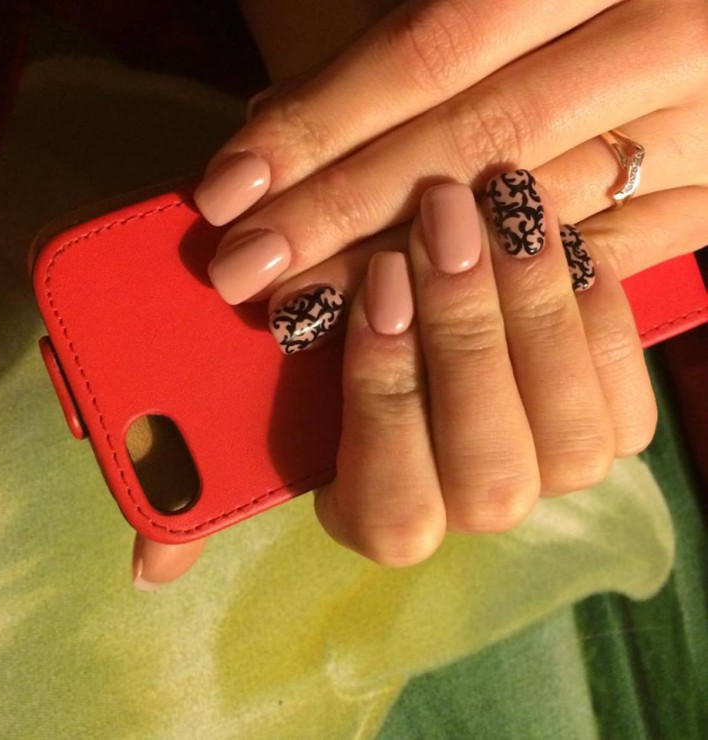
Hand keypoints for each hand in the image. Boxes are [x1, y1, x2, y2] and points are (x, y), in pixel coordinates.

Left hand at [194, 0, 707, 303]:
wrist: (687, 20)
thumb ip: (380, 40)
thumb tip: (272, 129)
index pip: (428, 50)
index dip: (320, 124)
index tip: (227, 191)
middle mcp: (666, 34)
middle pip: (471, 144)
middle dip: (342, 214)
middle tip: (243, 270)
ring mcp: (702, 128)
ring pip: (527, 221)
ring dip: (405, 273)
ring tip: (301, 308)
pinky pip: (597, 265)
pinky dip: (498, 301)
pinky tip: (413, 326)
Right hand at [315, 178, 655, 561]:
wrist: (450, 328)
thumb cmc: (372, 333)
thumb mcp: (332, 334)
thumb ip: (330, 327)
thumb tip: (317, 292)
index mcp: (382, 517)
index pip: (392, 497)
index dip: (388, 386)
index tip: (380, 277)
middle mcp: (474, 515)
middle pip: (489, 473)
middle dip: (465, 334)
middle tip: (447, 219)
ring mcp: (552, 484)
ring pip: (572, 446)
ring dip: (538, 316)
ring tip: (510, 212)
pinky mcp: (612, 442)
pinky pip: (627, 406)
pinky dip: (599, 317)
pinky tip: (561, 242)